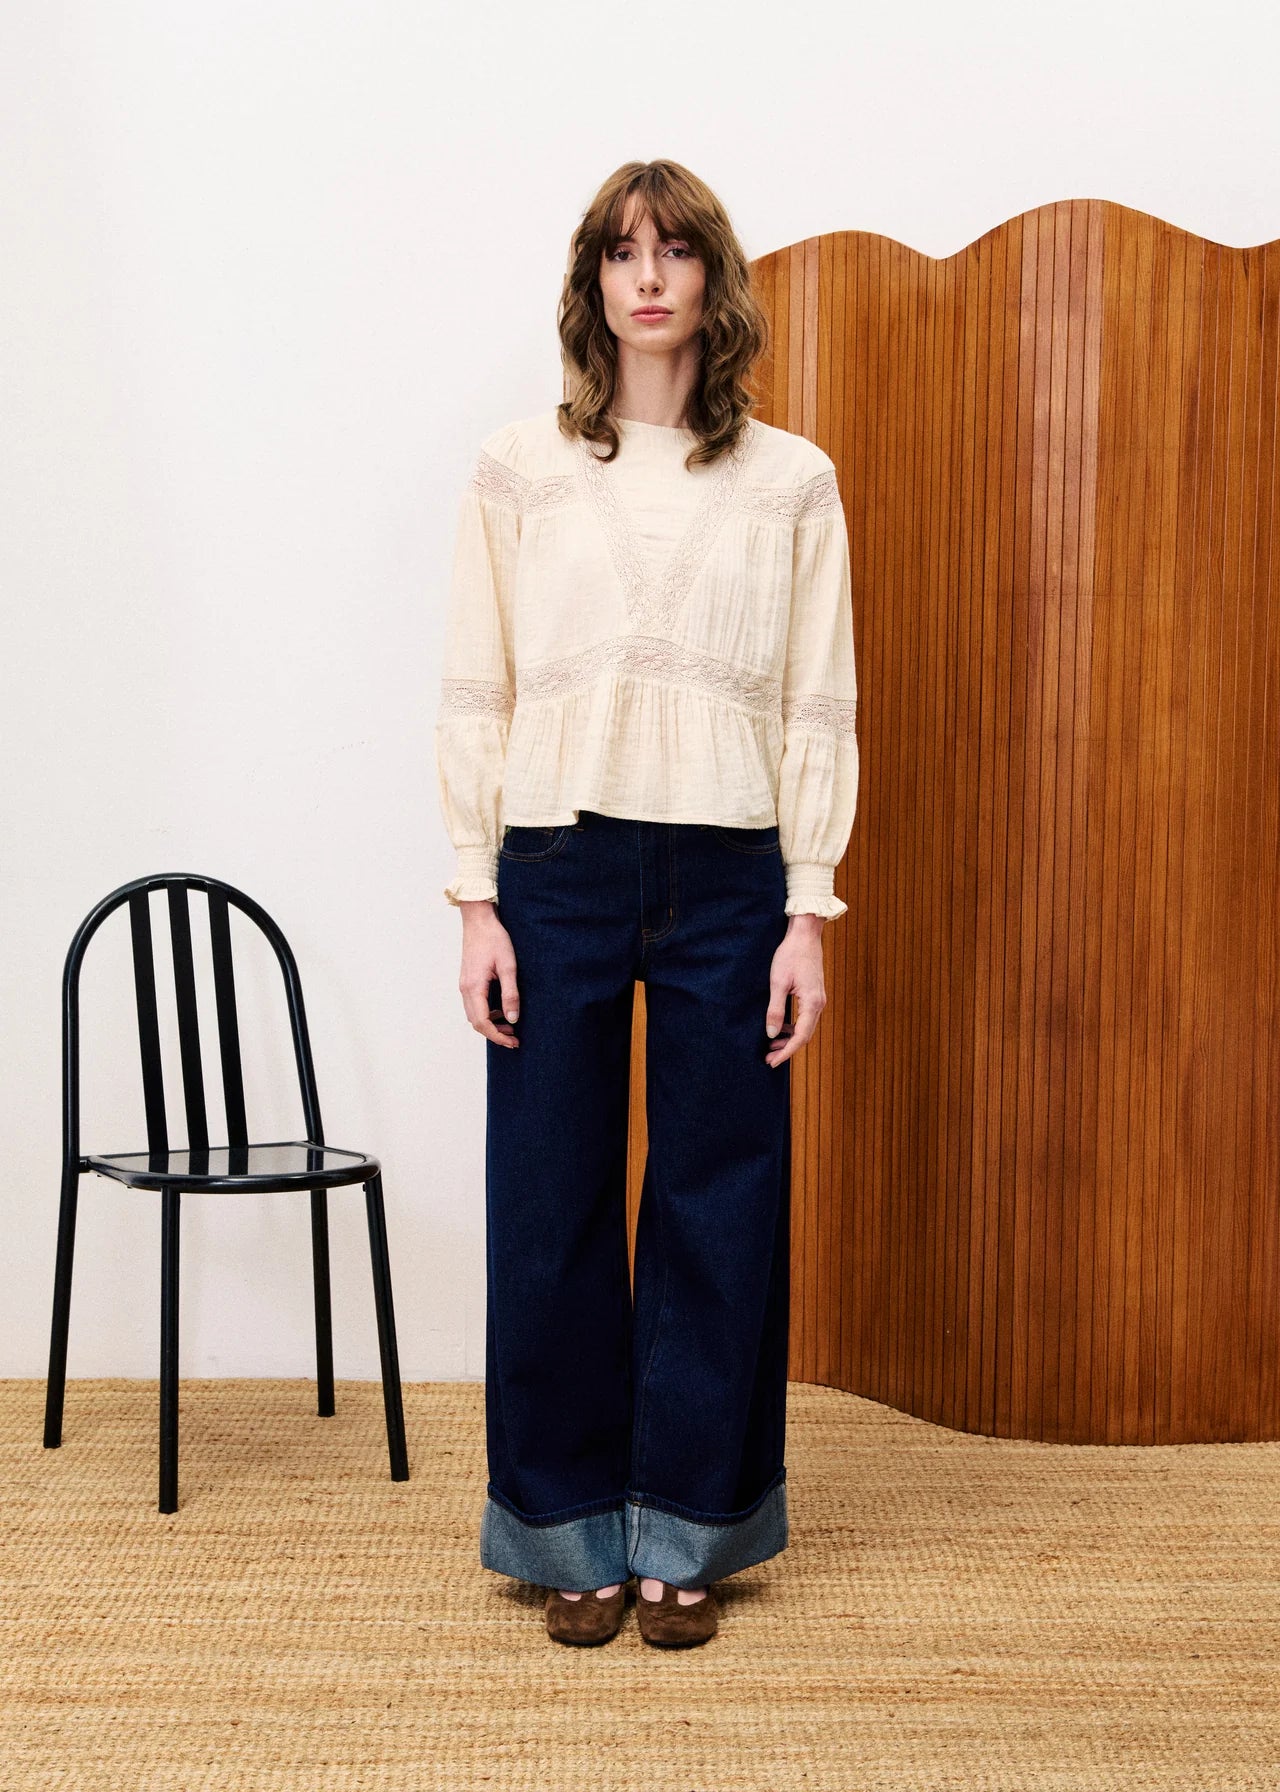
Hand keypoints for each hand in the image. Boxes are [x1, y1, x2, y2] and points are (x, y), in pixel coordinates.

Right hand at [457, 900, 519, 1046]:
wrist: (479, 921)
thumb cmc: (494, 939)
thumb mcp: (508, 966)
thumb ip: (510, 994)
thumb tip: (512, 1018)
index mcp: (474, 987)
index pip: (482, 1022)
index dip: (497, 1036)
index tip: (513, 1042)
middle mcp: (465, 989)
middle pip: (476, 1023)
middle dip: (494, 1034)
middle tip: (514, 1039)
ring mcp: (464, 985)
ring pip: (474, 1015)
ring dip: (490, 1025)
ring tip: (510, 1027)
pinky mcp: (467, 981)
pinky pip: (474, 1005)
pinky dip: (486, 1014)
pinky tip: (501, 1011)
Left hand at [764, 913, 826, 1065]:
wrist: (805, 935)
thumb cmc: (790, 955)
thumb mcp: (778, 982)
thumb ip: (775, 1010)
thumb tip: (772, 1034)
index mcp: (812, 1003)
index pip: (800, 1037)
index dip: (786, 1052)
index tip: (772, 1062)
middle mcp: (819, 1004)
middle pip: (805, 1035)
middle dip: (787, 1049)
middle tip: (769, 1058)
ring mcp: (819, 999)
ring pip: (806, 1028)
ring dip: (790, 1039)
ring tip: (772, 1046)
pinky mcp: (815, 994)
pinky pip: (806, 1018)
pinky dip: (794, 1027)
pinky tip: (781, 1028)